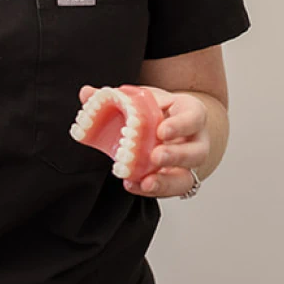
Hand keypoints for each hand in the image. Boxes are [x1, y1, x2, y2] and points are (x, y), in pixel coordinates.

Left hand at [78, 84, 208, 198]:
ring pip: (187, 177)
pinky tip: (133, 185)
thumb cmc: (157, 109)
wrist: (171, 125)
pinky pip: (170, 190)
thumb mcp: (143, 98)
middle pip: (197, 153)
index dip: (180, 125)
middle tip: (154, 157)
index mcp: (190, 114)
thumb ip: (116, 96)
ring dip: (166, 181)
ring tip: (146, 181)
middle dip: (176, 156)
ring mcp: (188, 164)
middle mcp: (196, 141)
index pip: (194, 118)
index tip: (161, 131)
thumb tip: (86, 93)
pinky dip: (153, 190)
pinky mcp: (178, 180)